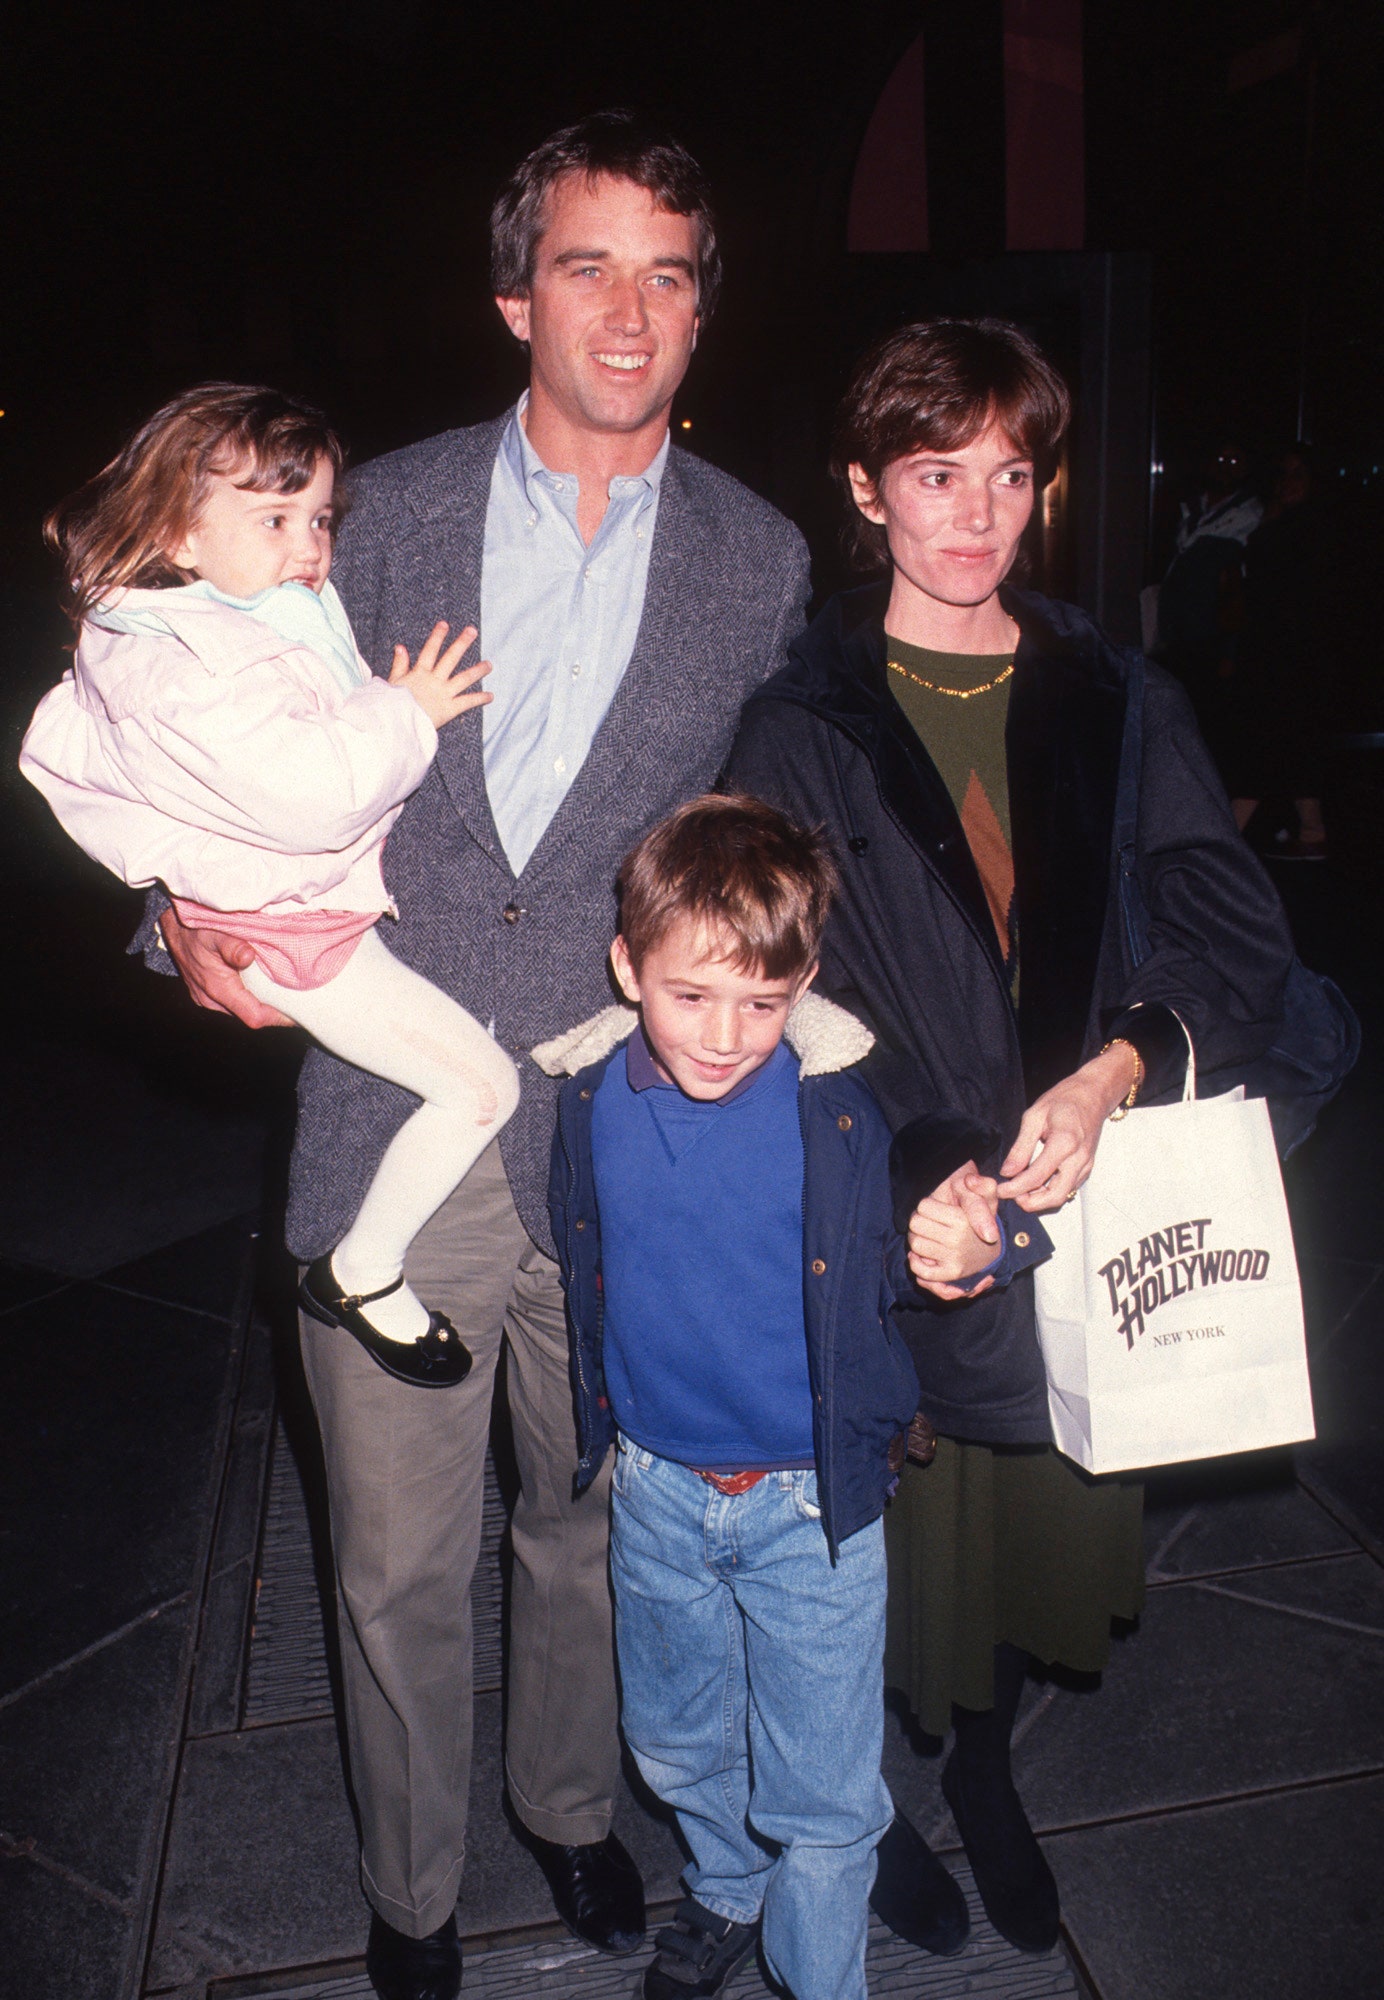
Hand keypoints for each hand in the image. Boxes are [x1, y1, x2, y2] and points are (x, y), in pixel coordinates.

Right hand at [159, 904, 292, 1028]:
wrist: (173, 926)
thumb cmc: (195, 928)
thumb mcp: (215, 932)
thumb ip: (231, 945)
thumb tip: (247, 956)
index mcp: (217, 988)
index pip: (254, 1016)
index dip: (279, 1017)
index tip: (298, 1009)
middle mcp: (211, 1000)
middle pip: (251, 1015)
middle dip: (275, 1010)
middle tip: (298, 997)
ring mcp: (207, 999)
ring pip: (243, 1009)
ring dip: (262, 1003)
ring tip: (284, 990)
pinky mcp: (207, 995)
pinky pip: (234, 1002)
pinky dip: (250, 996)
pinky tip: (262, 983)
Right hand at [388, 622, 492, 730]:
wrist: (397, 723)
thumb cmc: (392, 705)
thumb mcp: (393, 682)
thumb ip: (399, 665)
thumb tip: (400, 647)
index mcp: (420, 673)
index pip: (430, 650)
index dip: (437, 636)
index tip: (445, 624)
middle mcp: (434, 680)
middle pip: (451, 658)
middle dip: (462, 643)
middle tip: (472, 631)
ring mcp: (444, 693)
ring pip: (464, 678)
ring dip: (477, 671)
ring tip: (489, 664)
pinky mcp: (450, 709)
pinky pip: (467, 702)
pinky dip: (480, 699)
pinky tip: (491, 696)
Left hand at [907, 1162, 999, 1300]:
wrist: (991, 1249)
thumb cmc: (980, 1218)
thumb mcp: (985, 1197)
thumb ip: (982, 1185)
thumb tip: (970, 1180)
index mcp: (962, 1220)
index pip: (923, 1206)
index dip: (927, 1206)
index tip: (937, 1209)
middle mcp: (958, 1240)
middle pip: (915, 1224)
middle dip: (919, 1221)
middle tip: (930, 1223)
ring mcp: (954, 1259)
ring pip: (915, 1245)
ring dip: (916, 1239)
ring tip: (928, 1236)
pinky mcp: (950, 1273)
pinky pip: (922, 1271)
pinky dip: (915, 1262)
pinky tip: (920, 1255)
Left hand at [996, 1043, 1138, 1210]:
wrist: (1092, 1094)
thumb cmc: (1064, 1099)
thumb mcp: (1034, 1116)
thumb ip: (1020, 1147)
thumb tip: (1007, 1171)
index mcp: (1064, 1143)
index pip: (1036, 1177)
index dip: (1015, 1188)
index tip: (1000, 1190)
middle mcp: (1078, 1159)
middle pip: (1054, 1196)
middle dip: (1030, 1202)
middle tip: (1011, 1194)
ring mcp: (1085, 1165)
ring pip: (1063, 1196)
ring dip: (1040, 1199)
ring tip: (1020, 1189)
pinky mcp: (1087, 1167)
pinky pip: (1068, 1188)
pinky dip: (1050, 1191)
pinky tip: (1036, 1183)